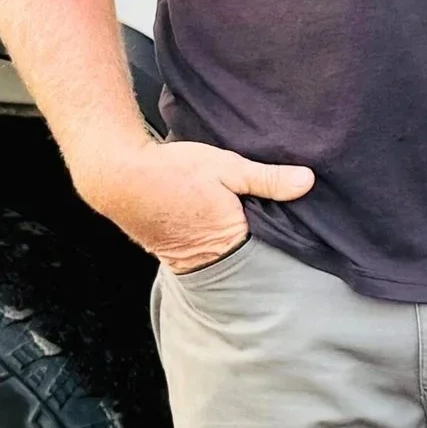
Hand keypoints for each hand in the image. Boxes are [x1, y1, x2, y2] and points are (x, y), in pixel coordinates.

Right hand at [73, 138, 314, 272]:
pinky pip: (194, 249)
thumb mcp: (227, 167)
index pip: (265, 250)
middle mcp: (207, 259)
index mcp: (229, 242)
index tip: (292, 228)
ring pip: (216, 254)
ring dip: (224, 240)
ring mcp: (183, 259)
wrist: (119, 175)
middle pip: (240, 257)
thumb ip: (267, 178)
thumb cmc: (173, 171)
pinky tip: (203, 217)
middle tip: (261, 221)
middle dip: (251, 242)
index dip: (277, 238)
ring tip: (231, 218)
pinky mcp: (166, 250)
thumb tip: (307, 181)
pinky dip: (202, 237)